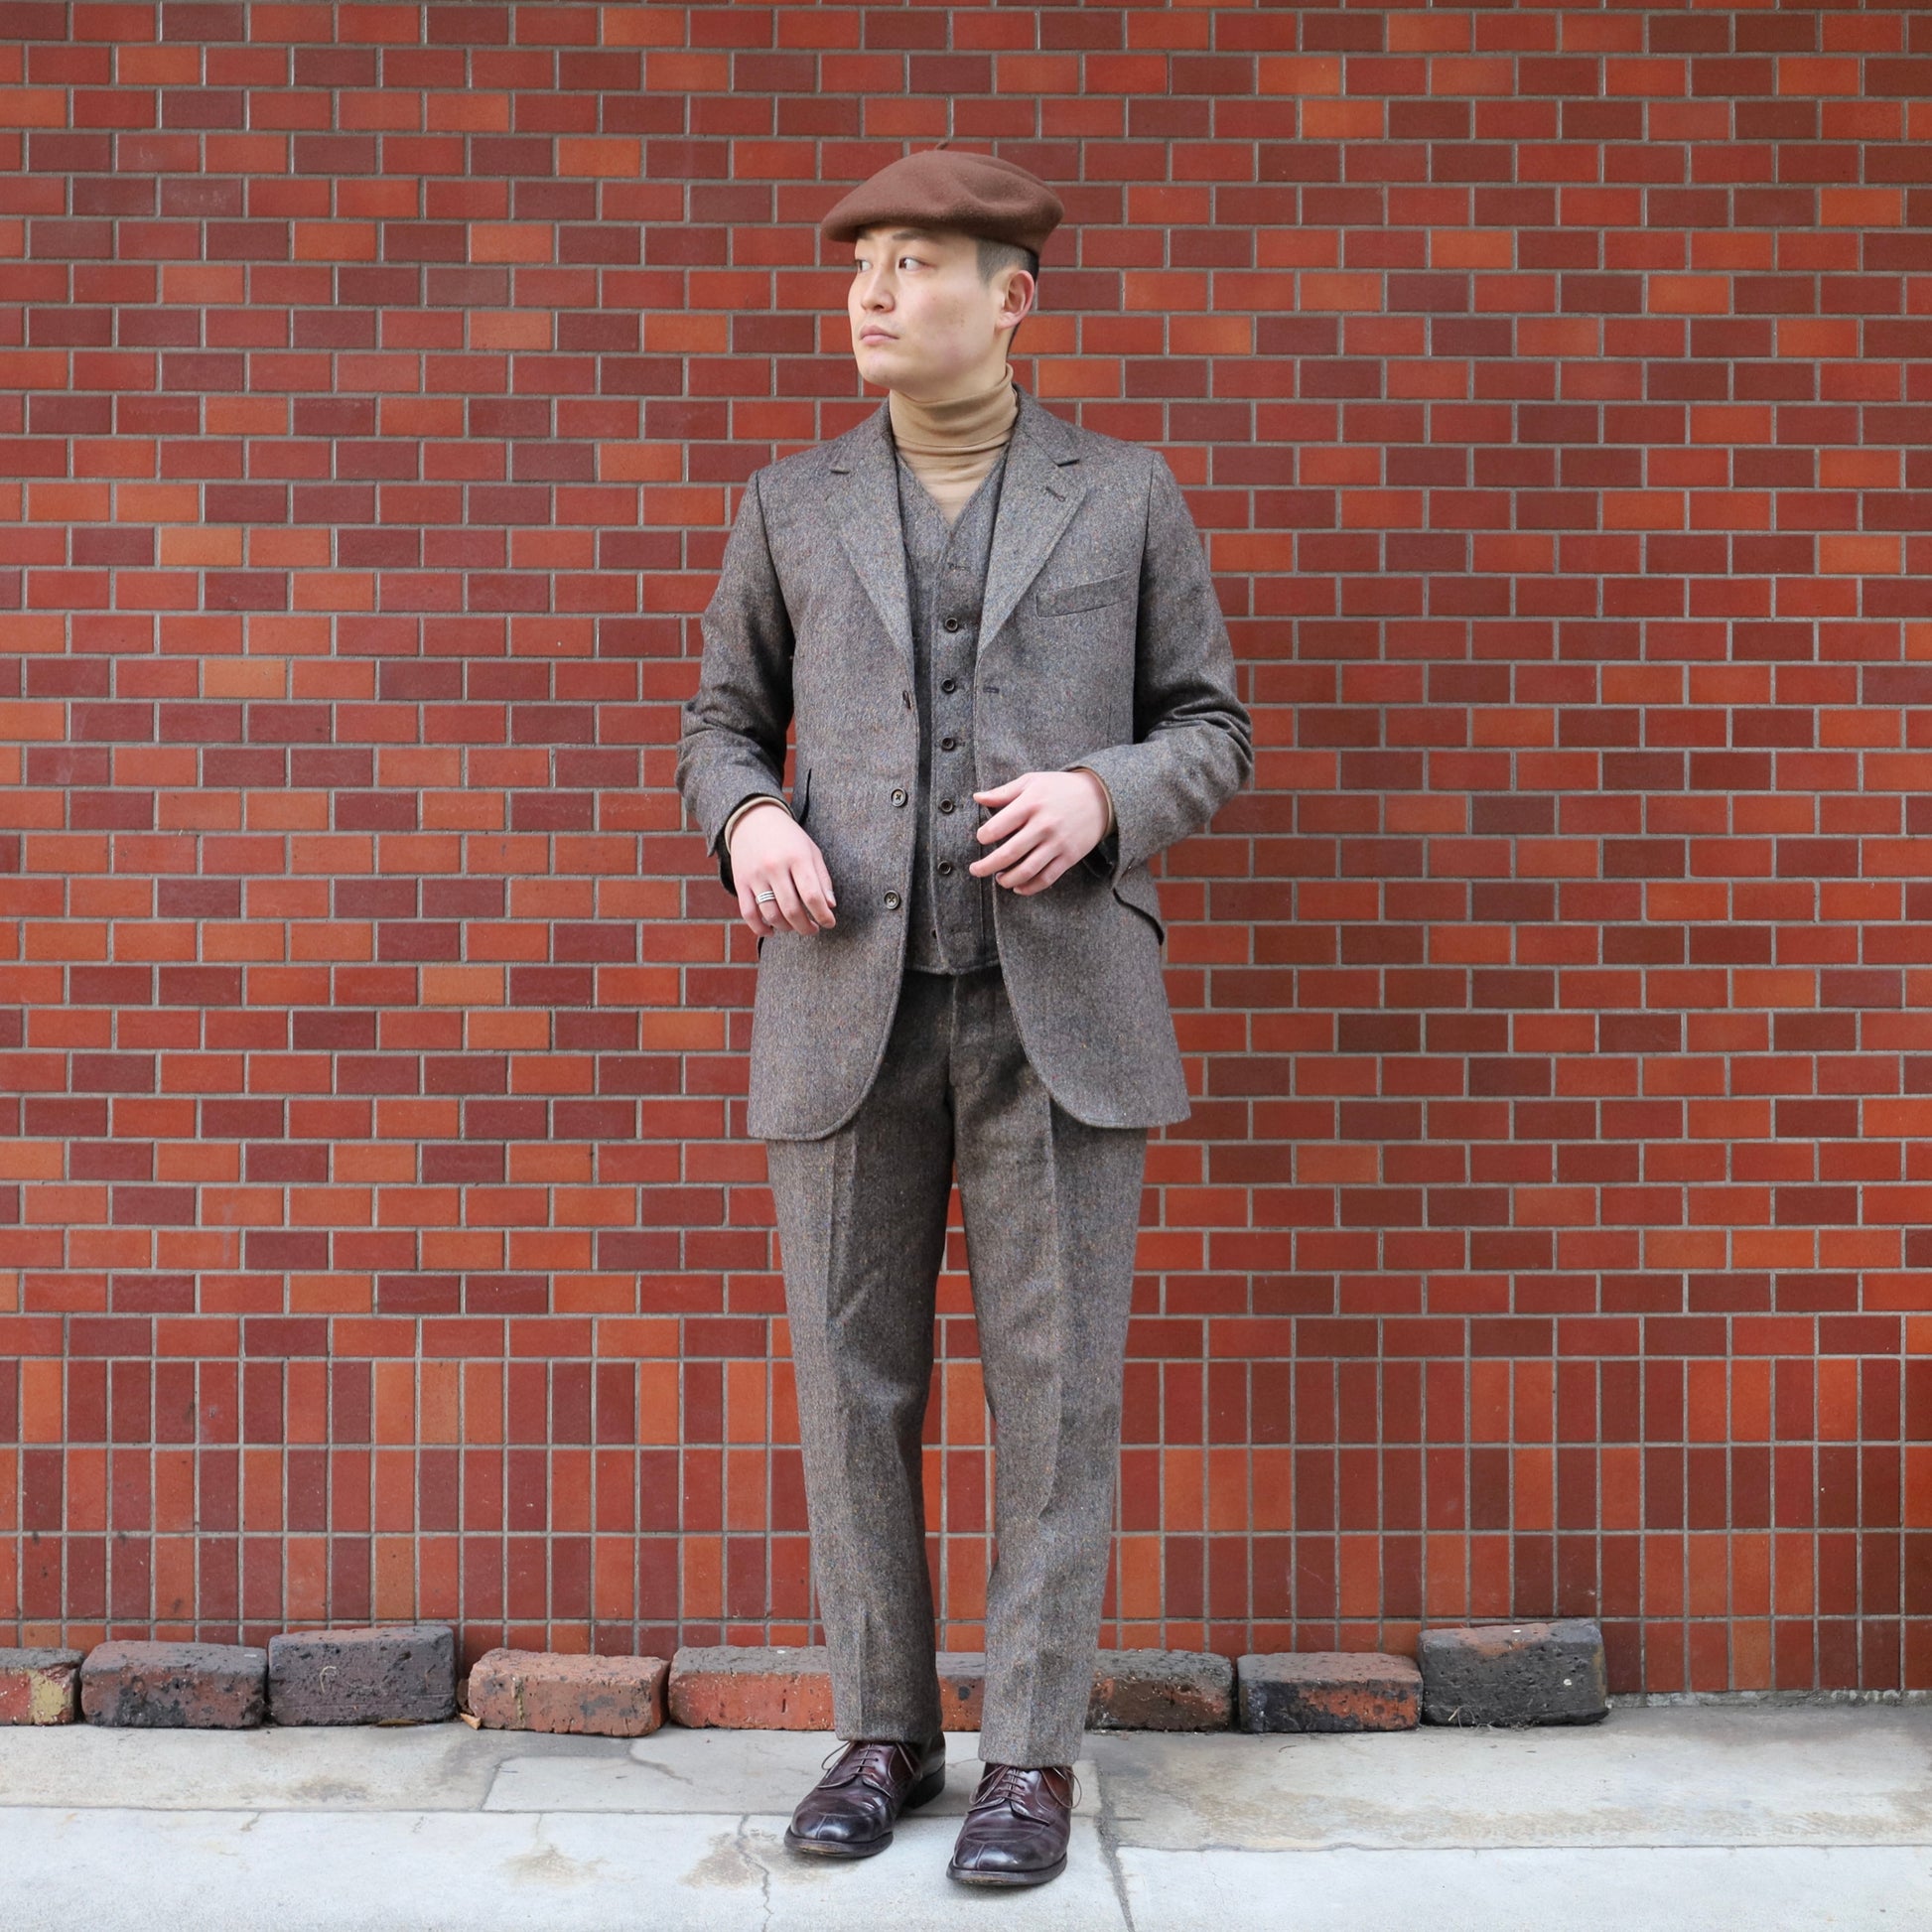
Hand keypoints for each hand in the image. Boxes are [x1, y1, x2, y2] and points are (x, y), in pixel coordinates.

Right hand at [728, 801, 836, 937]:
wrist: (752, 819)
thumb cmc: (788, 837)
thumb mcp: (811, 850)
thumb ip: (822, 878)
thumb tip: (830, 906)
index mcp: (797, 857)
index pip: (812, 895)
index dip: (823, 915)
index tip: (829, 923)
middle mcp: (775, 867)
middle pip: (792, 909)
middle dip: (806, 927)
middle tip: (813, 930)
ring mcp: (755, 876)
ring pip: (771, 914)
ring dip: (787, 928)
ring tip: (795, 927)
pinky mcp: (740, 882)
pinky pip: (748, 913)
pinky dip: (760, 928)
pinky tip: (772, 931)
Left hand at [968, 770, 1110, 895]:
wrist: (1101, 797)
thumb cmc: (1060, 788)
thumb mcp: (1031, 782)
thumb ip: (1003, 792)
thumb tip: (977, 798)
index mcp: (1030, 804)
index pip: (998, 827)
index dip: (984, 836)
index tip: (981, 839)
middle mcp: (1043, 825)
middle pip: (1009, 853)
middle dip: (986, 866)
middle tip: (975, 870)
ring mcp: (1058, 843)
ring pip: (1027, 870)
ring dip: (1007, 879)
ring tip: (998, 879)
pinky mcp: (1069, 856)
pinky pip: (1047, 878)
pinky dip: (1030, 887)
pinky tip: (1018, 887)